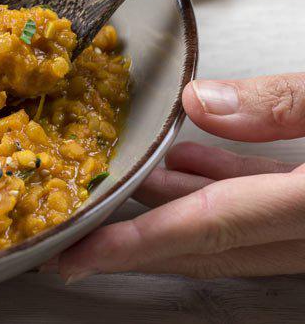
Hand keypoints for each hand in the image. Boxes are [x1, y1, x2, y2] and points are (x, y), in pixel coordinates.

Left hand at [57, 73, 304, 281]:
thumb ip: (280, 104)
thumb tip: (201, 102)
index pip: (209, 228)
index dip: (136, 243)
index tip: (79, 255)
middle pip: (207, 245)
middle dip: (134, 243)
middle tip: (76, 239)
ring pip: (232, 228)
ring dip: (174, 203)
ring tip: (123, 181)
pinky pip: (262, 210)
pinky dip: (221, 187)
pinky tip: (186, 162)